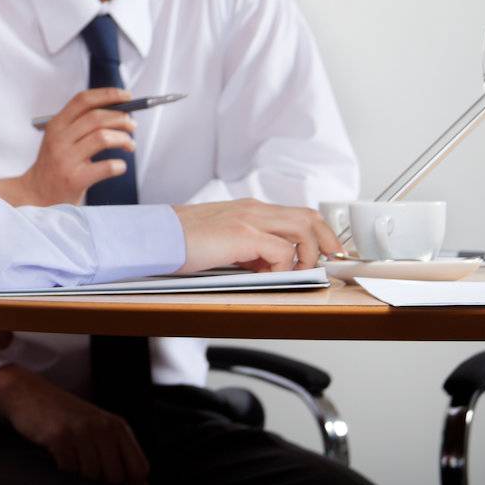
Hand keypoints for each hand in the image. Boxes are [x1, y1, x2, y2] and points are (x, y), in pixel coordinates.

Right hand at [0, 364, 149, 484]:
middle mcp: (103, 427)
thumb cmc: (65, 416)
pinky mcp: (59, 437)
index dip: (128, 483)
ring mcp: (81, 431)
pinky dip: (62, 467)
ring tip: (70, 457)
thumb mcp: (98, 428)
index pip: (139, 468)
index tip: (111, 483)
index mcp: (117, 426)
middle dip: (101, 481)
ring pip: (92, 475)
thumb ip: (121, 454)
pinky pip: (69, 469)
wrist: (28, 393)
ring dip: (79, 474)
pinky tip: (57, 453)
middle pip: (116, 476)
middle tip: (84, 468)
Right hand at [19, 88, 137, 205]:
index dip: (108, 95)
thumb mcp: (59, 139)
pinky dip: (119, 165)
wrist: (35, 195)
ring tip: (130, 145)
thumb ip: (80, 124)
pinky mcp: (74, 179)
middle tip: (132, 125)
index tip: (127, 96)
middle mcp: (58, 140)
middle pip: (97, 117)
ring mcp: (65, 159)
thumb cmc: (55, 166)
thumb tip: (118, 111)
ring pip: (103, 138)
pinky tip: (119, 166)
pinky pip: (106, 166)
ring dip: (124, 139)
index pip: (83, 100)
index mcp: (55, 125)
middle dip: (122, 118)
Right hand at [174, 200, 341, 272]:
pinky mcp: (244, 235)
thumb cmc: (180, 241)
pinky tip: (268, 275)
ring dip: (308, 254)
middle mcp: (253, 209)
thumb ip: (247, 247)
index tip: (322, 254)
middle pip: (310, 216)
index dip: (317, 234)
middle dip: (327, 241)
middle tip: (328, 262)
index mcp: (248, 209)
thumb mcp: (221, 239)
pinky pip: (283, 252)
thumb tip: (266, 264)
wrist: (156, 237)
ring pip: (304, 229)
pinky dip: (284, 267)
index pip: (297, 214)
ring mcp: (250, 219)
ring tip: (297, 271)